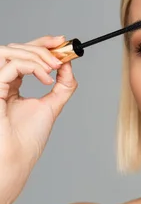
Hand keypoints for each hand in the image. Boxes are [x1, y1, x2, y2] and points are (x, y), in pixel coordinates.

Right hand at [0, 35, 77, 203]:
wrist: (16, 161)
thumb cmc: (27, 141)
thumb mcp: (51, 107)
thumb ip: (61, 86)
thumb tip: (70, 65)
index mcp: (11, 86)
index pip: (23, 55)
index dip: (41, 44)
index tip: (62, 42)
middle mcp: (0, 83)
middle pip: (15, 48)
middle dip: (41, 45)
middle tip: (61, 52)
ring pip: (9, 51)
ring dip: (36, 54)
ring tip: (54, 67)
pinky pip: (10, 65)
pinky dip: (32, 65)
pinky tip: (46, 79)